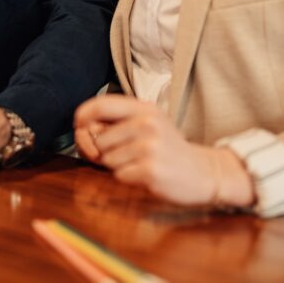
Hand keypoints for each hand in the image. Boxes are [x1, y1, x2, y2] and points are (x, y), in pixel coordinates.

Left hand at [74, 94, 254, 207]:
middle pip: (99, 138)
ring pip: (107, 159)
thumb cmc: (167, 148)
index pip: (101, 105)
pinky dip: (128, 178)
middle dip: (103, 151)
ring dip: (117, 166)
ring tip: (139, 163)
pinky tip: (145, 174)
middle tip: (123, 155)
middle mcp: (147, 123)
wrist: (203, 172)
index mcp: (144, 108)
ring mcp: (150, 146)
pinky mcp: (150, 170)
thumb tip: (83, 130)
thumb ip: (117, 122)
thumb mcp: (148, 124)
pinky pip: (119, 175)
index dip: (82, 116)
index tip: (80, 127)